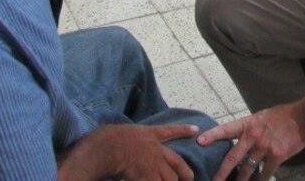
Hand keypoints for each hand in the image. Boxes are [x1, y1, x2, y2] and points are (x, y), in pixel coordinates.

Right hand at [57, 123, 198, 180]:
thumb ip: (134, 139)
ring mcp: (154, 163)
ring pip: (170, 178)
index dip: (183, 130)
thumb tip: (134, 144)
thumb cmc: (110, 140)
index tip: (196, 129)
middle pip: (177, 161)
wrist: (108, 147)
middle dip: (185, 171)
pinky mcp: (148, 175)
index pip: (170, 131)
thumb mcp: (126, 133)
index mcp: (150, 134)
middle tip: (191, 178)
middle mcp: (156, 149)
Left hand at [196, 102, 304, 180]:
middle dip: (221, 172)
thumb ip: (248, 129)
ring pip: (247, 169)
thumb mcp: (261, 117)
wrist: (303, 119)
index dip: (212, 136)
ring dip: (241, 179)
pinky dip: (261, 179)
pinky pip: (265, 173)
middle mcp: (253, 136)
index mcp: (248, 124)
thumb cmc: (281, 116)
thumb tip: (238, 141)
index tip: (199, 142)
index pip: (226, 129)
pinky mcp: (276, 157)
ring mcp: (264, 147)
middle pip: (233, 157)